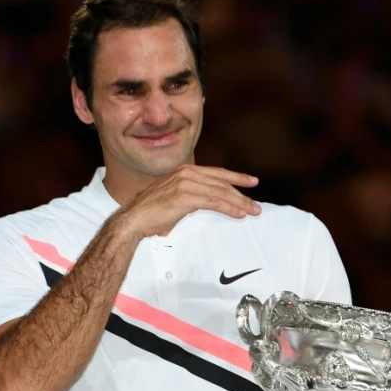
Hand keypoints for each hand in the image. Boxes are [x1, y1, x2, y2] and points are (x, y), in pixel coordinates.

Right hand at [119, 164, 260, 238]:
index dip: (236, 177)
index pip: (216, 173)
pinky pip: (213, 202)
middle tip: (256, 203)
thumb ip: (191, 195)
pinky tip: (238, 213)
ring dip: (239, 202)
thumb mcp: (174, 197)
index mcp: (184, 170)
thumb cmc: (152, 212)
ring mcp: (185, 184)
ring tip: (252, 210)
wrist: (134, 219)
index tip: (251, 181)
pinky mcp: (185, 197)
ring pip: (220, 192)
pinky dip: (229, 208)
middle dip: (242, 193)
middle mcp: (186, 173)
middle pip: (221, 182)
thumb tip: (209, 202)